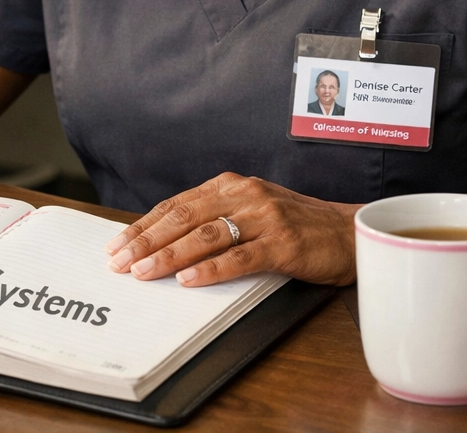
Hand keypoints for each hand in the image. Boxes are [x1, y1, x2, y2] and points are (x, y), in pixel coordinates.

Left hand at [105, 172, 357, 286]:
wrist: (349, 232)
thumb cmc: (295, 225)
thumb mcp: (250, 211)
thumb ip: (214, 218)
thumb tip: (164, 240)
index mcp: (230, 185)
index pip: (176, 204)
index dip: (144, 225)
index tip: (118, 245)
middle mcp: (244, 194)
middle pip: (184, 217)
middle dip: (147, 240)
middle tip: (119, 261)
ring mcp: (264, 217)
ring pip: (206, 235)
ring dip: (170, 255)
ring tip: (143, 272)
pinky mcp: (283, 243)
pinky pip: (240, 257)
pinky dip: (211, 269)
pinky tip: (188, 280)